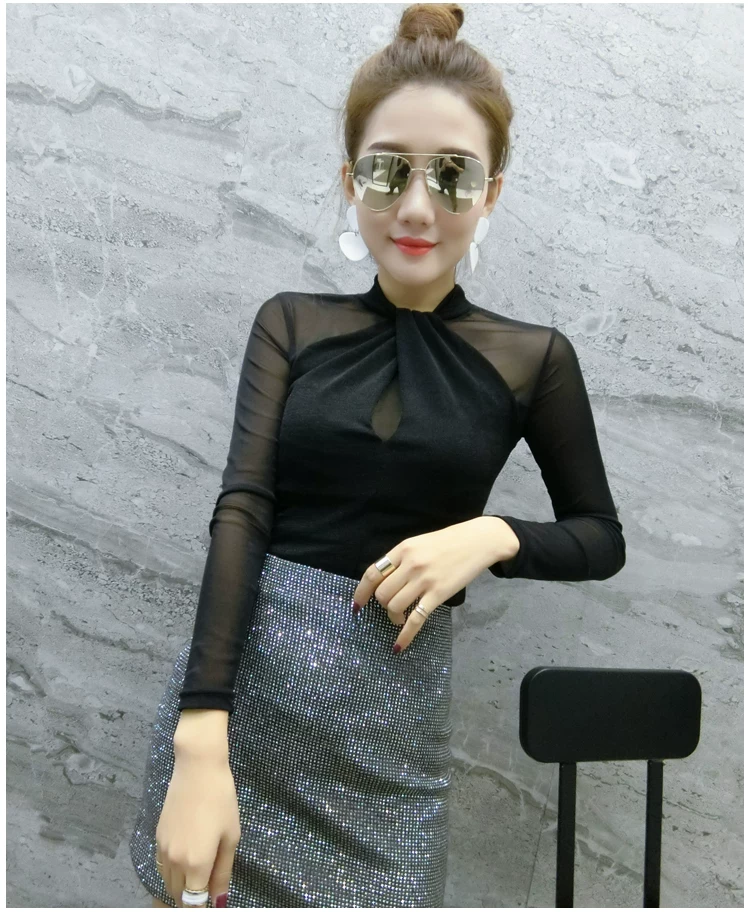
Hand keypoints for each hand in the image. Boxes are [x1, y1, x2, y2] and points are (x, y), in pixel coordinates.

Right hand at [155, 751, 239, 907]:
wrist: (197, 768)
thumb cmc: (221, 800)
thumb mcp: (231, 836)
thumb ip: (223, 871)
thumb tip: (218, 899)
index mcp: (196, 864)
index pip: (193, 903)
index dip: (200, 908)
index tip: (209, 904)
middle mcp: (175, 862)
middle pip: (178, 895)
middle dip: (192, 898)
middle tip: (208, 886)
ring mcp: (163, 849)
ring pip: (168, 882)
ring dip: (181, 886)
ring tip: (199, 873)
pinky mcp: (157, 836)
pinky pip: (162, 865)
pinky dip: (172, 871)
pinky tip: (187, 857)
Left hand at [352, 517, 519, 653]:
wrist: (478, 541)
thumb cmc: (448, 542)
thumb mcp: (419, 544)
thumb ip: (402, 560)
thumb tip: (383, 582)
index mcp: (403, 549)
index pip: (372, 574)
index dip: (361, 592)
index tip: (357, 606)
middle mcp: (410, 564)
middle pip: (382, 594)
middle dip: (382, 606)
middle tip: (391, 608)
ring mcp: (424, 580)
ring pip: (395, 607)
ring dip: (394, 618)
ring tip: (400, 618)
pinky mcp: (438, 594)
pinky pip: (416, 619)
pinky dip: (405, 635)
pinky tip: (399, 645)